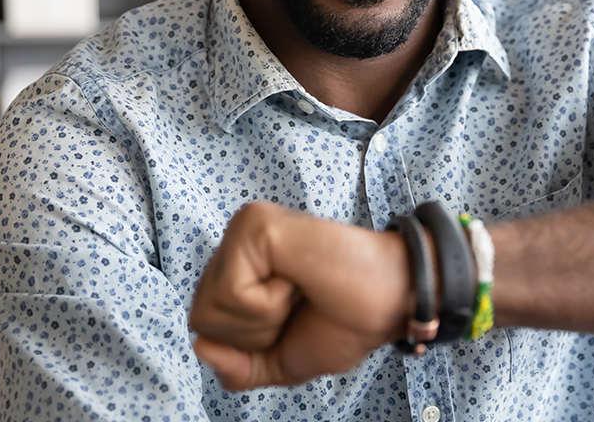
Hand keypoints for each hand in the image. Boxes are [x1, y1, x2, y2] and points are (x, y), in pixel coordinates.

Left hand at [188, 202, 412, 389]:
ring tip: (300, 290)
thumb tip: (200, 347)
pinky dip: (270, 305)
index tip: (294, 318)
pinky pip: (233, 295)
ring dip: (264, 319)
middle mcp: (237, 240)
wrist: (393, 302)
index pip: (204, 325)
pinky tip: (298, 279)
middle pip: (201, 319)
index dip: (248, 344)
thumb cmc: (346, 320)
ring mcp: (244, 228)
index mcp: (241, 266)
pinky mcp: (254, 225)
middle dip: (254, 335)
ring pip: (212, 309)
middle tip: (299, 304)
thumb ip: (238, 367)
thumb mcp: (282, 360)